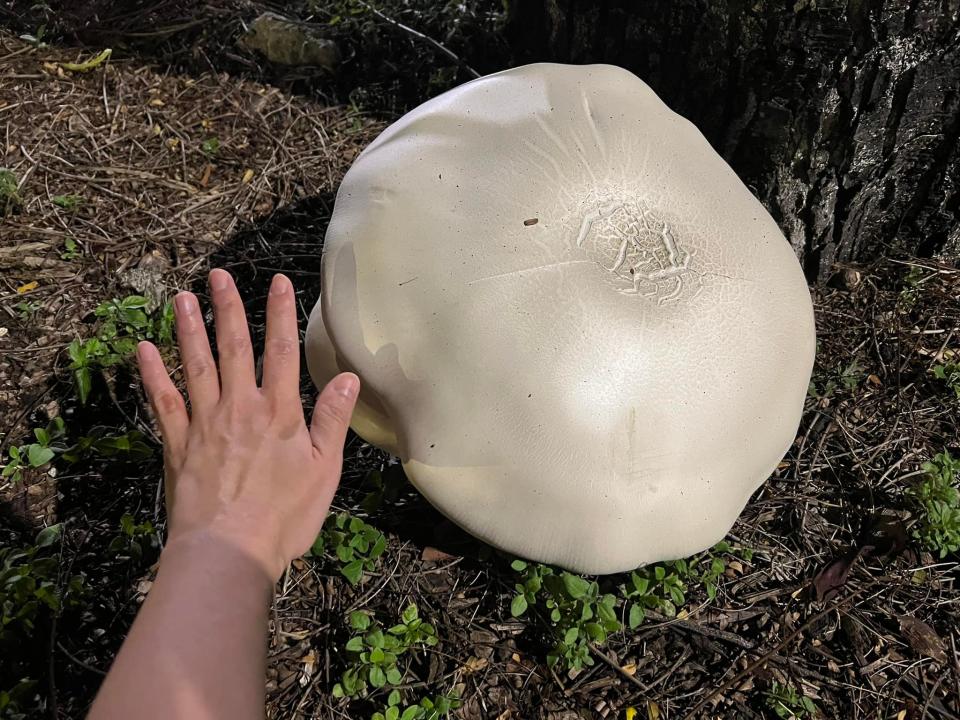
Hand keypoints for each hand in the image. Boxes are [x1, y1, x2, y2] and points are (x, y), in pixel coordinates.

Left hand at [136, 269, 358, 580]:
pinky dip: (152, 375)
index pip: (282, 352)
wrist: (228, 551)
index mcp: (279, 413)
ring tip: (182, 298)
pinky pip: (163, 402)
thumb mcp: (323, 470)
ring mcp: (205, 424)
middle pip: (234, 349)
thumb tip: (348, 378)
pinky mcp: (178, 445)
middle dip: (228, 309)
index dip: (280, 314)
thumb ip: (333, 421)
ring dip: (189, 330)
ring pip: (196, 367)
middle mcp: (240, 408)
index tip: (278, 282)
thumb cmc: (285, 517)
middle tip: (217, 275)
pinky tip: (143, 349)